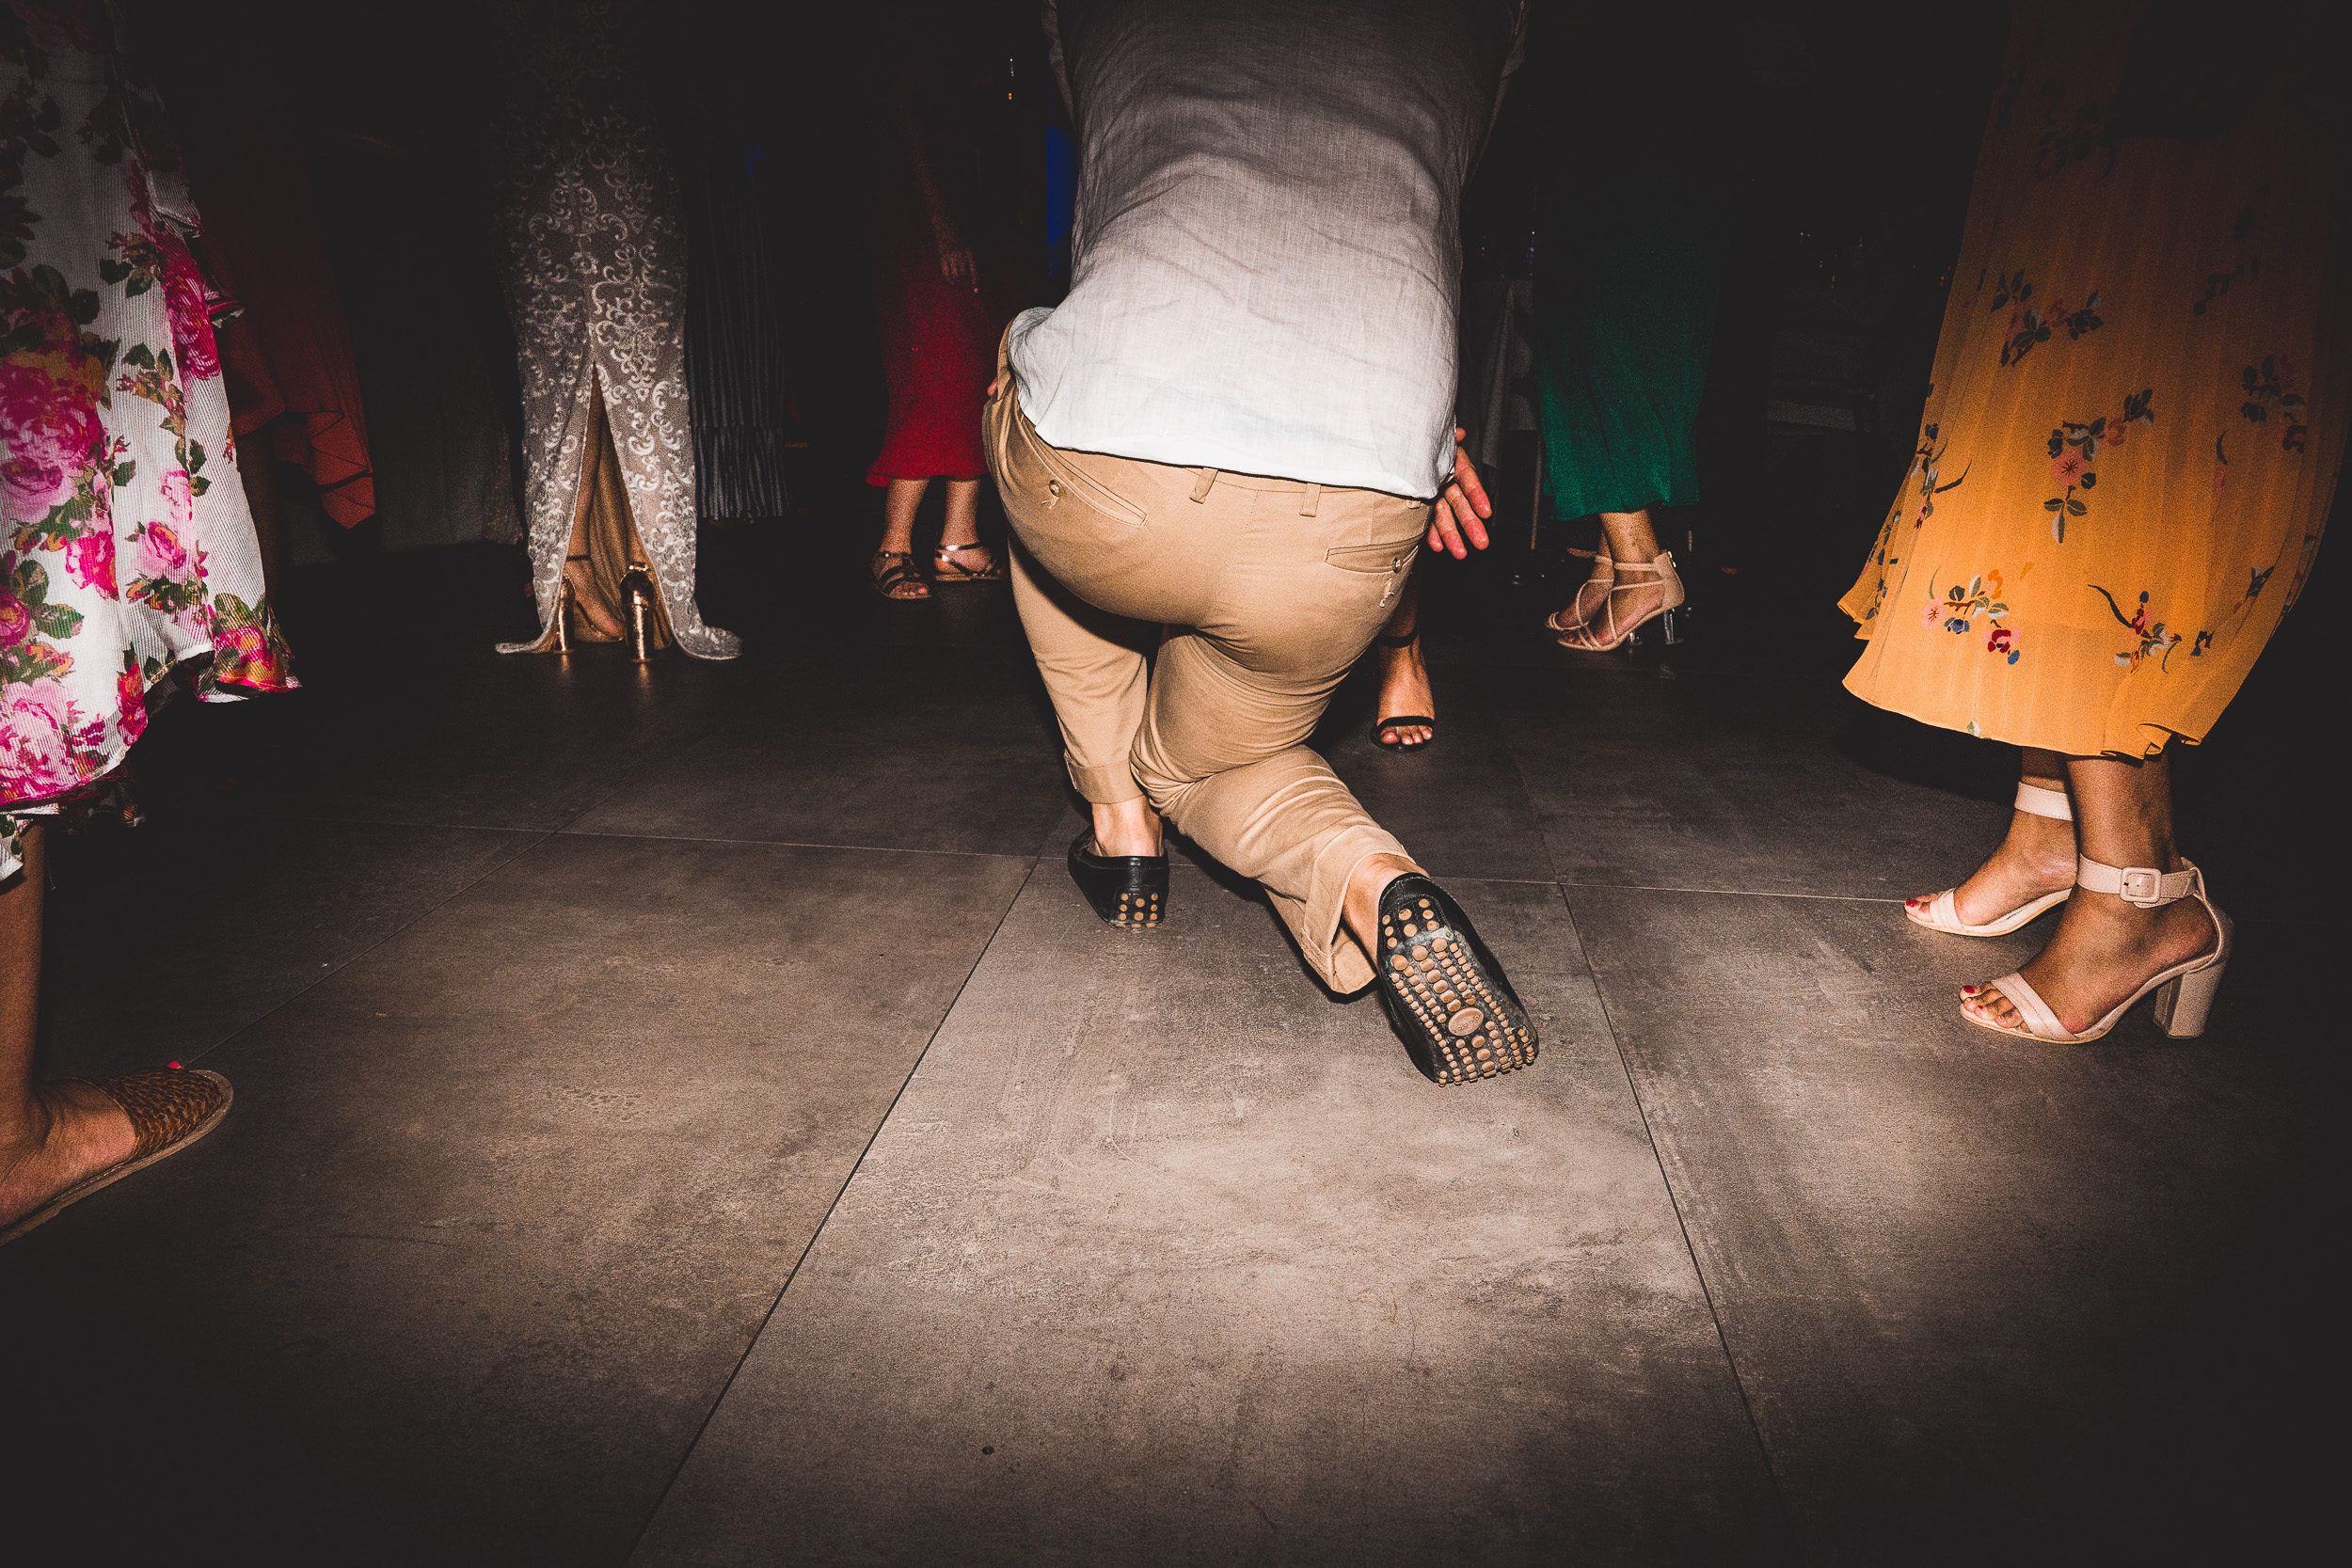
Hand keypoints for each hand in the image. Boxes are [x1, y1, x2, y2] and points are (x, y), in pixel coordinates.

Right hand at [934, 216, 976, 289]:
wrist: (945, 225)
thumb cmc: (958, 235)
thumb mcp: (968, 244)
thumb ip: (969, 257)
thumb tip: (968, 273)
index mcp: (969, 252)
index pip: (973, 270)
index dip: (975, 281)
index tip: (976, 291)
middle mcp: (960, 255)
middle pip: (963, 274)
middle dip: (964, 276)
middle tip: (963, 276)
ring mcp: (950, 256)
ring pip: (955, 275)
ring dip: (957, 279)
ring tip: (957, 280)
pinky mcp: (942, 257)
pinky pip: (946, 272)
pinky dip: (949, 278)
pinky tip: (951, 282)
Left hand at [1425, 428, 1491, 558]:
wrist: (1394, 446)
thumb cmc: (1416, 439)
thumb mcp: (1431, 435)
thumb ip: (1447, 438)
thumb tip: (1458, 433)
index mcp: (1451, 463)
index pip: (1467, 479)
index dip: (1477, 495)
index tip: (1486, 511)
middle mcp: (1444, 480)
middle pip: (1460, 503)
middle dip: (1470, 524)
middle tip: (1482, 541)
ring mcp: (1433, 495)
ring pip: (1444, 516)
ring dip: (1452, 535)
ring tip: (1460, 552)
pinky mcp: (1420, 506)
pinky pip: (1426, 521)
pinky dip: (1431, 534)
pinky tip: (1437, 546)